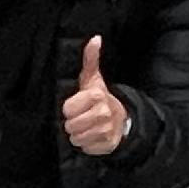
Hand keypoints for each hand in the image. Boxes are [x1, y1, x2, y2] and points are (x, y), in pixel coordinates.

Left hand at [60, 36, 128, 156]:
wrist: (121, 120)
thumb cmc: (100, 99)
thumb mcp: (93, 79)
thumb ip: (90, 59)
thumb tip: (95, 39)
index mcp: (96, 96)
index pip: (67, 109)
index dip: (69, 109)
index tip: (76, 106)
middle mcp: (102, 113)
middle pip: (71, 125)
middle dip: (73, 123)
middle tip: (81, 117)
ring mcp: (105, 130)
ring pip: (77, 138)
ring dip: (78, 134)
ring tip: (86, 126)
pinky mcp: (106, 145)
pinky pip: (86, 148)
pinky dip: (87, 144)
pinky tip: (93, 136)